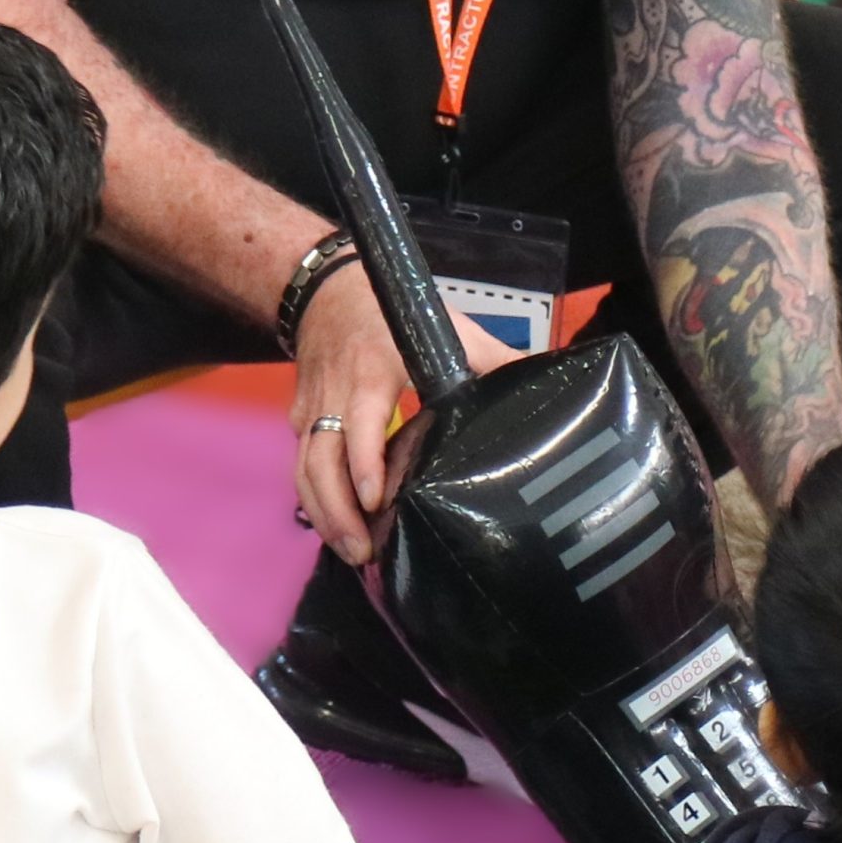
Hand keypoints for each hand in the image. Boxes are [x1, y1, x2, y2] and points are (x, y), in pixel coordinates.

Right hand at [291, 265, 517, 565]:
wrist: (325, 291)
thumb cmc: (388, 313)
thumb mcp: (444, 326)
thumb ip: (491, 356)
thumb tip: (540, 382)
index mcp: (369, 374)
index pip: (359, 424)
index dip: (364, 463)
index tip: (374, 500)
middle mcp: (333, 397)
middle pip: (320, 462)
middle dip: (337, 511)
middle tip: (363, 551)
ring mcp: (311, 411)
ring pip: (305, 471)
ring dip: (324, 515)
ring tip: (352, 551)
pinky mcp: (301, 422)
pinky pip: (303, 468)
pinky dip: (317, 502)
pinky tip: (339, 530)